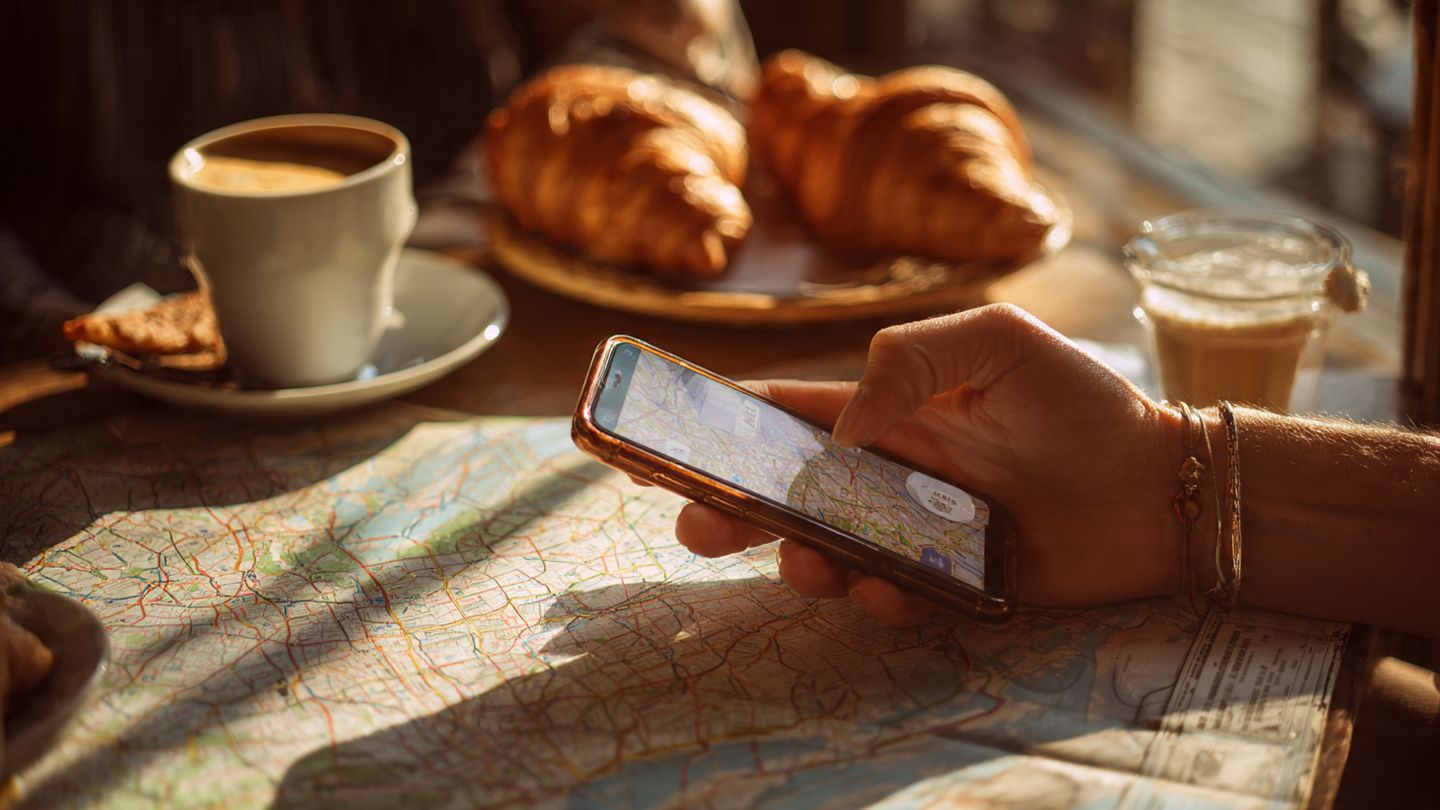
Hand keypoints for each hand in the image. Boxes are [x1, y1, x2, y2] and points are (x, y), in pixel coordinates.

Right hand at [670, 304, 1183, 626]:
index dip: (720, 422)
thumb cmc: (1083, 404)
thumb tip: (845, 429)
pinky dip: (874, 595)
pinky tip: (890, 586)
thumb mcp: (999, 340)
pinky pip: (886, 596)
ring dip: (796, 559)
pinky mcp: (945, 584)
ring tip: (803, 563)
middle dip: (726, 505)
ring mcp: (911, 532)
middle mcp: (887, 474)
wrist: (1162, 486)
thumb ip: (910, 357)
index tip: (658, 435)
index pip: (785, 414)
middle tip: (689, 524)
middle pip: (782, 490)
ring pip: (823, 550)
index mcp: (886, 411)